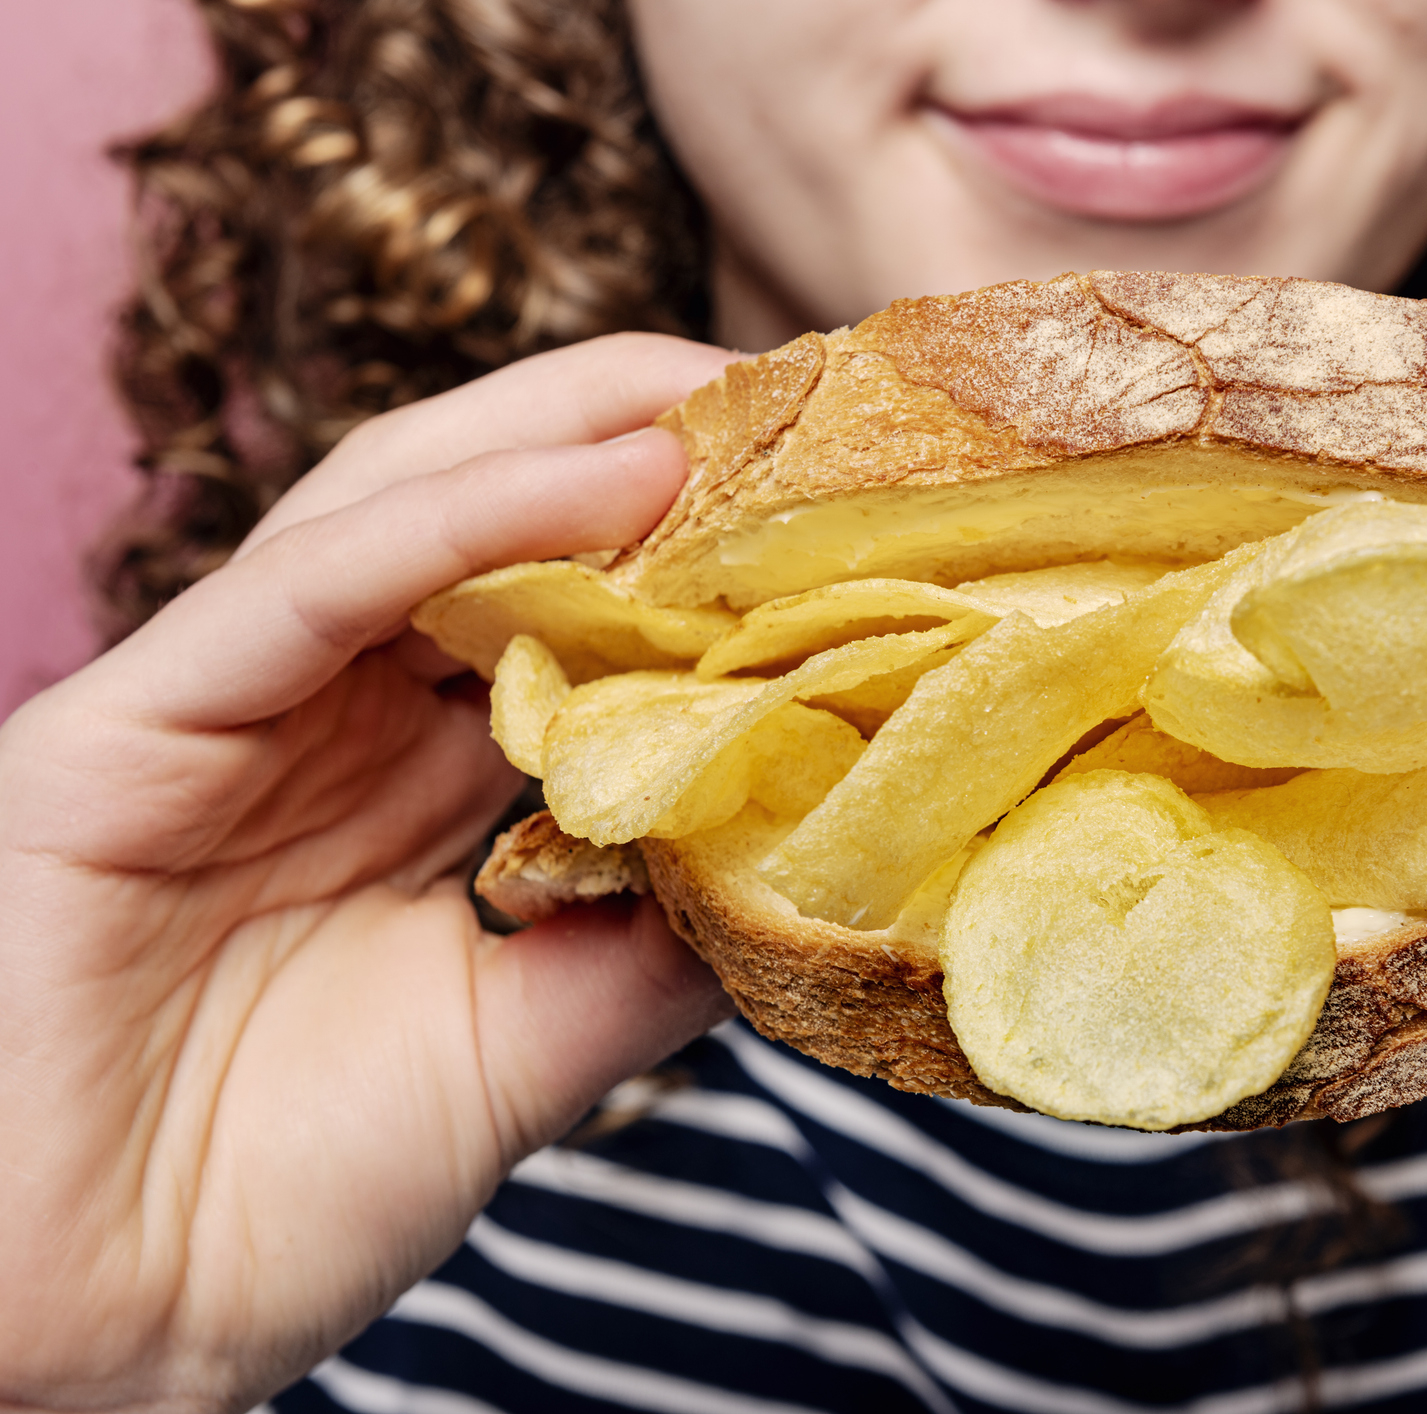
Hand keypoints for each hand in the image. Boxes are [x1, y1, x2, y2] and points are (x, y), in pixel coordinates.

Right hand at [0, 334, 738, 1412]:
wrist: (88, 1334)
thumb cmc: (277, 1199)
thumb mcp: (526, 1048)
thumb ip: (649, 942)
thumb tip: (800, 853)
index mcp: (407, 783)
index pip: (565, 615)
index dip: (699, 552)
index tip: (847, 507)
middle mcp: (321, 720)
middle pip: (494, 523)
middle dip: (645, 446)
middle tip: (805, 403)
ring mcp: (225, 709)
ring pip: (400, 508)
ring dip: (570, 440)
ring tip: (727, 399)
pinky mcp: (125, 727)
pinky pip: (304, 586)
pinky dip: (460, 518)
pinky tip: (605, 475)